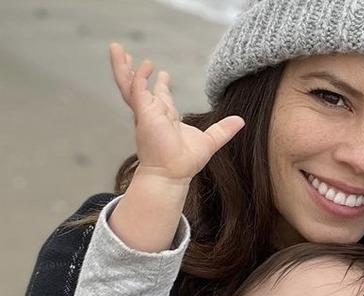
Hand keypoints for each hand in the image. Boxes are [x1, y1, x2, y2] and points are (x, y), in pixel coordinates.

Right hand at [109, 43, 244, 186]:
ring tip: (115, 47)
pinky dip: (139, 77)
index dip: (159, 83)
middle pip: (136, 86)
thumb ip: (223, 130)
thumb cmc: (185, 162)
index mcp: (164, 116)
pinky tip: (146, 65)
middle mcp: (152, 112)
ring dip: (121, 66)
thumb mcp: (209, 141)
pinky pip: (137, 90)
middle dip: (129, 69)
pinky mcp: (144, 114)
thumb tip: (241, 121)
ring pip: (128, 84)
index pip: (159, 95)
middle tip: (123, 52)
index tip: (161, 72)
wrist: (172, 174)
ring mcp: (146, 112)